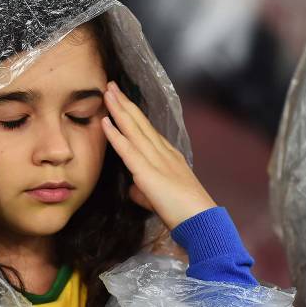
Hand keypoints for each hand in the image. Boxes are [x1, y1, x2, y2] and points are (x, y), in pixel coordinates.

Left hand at [101, 81, 215, 228]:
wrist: (200, 222)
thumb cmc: (183, 212)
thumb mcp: (158, 198)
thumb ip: (143, 189)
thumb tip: (132, 188)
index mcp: (167, 156)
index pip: (146, 129)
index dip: (132, 113)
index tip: (121, 98)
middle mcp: (162, 152)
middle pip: (139, 122)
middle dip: (124, 102)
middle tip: (110, 84)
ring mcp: (155, 160)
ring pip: (133, 129)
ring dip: (118, 110)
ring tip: (107, 92)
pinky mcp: (147, 173)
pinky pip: (128, 150)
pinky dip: (115, 135)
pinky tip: (105, 122)